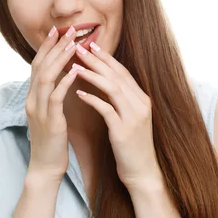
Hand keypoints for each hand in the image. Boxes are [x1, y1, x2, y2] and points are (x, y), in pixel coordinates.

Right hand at [24, 26, 78, 181]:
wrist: (46, 166)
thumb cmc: (53, 138)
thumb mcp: (51, 111)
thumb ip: (53, 93)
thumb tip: (64, 73)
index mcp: (33, 96)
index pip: (38, 64)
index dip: (47, 46)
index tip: (59, 30)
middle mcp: (32, 99)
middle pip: (40, 65)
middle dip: (54, 46)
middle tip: (68, 30)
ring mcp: (38, 110)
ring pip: (46, 77)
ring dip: (60, 59)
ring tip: (73, 45)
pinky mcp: (49, 121)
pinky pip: (56, 97)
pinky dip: (66, 82)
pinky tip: (77, 71)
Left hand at [71, 41, 162, 189]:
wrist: (142, 171)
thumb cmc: (132, 146)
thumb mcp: (131, 118)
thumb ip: (123, 100)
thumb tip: (108, 83)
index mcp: (142, 99)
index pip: (122, 72)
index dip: (106, 58)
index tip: (90, 45)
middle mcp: (140, 104)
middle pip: (117, 75)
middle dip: (97, 60)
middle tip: (79, 48)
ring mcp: (133, 117)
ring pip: (112, 88)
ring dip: (92, 75)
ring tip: (75, 66)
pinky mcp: (123, 130)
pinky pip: (106, 109)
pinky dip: (92, 98)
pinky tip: (78, 92)